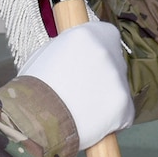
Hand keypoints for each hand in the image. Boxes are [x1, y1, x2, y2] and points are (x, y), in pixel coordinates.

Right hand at [16, 18, 133, 149]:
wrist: (34, 122)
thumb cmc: (32, 89)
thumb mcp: (44, 55)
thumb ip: (69, 49)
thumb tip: (77, 53)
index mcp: (86, 35)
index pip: (107, 34)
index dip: (98, 49)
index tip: (88, 60)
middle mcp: (106, 52)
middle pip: (114, 60)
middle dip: (102, 73)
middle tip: (81, 89)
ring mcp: (118, 80)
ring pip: (117, 87)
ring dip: (105, 96)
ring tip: (81, 109)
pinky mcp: (125, 107)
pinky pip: (122, 112)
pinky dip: (111, 118)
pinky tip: (90, 122)